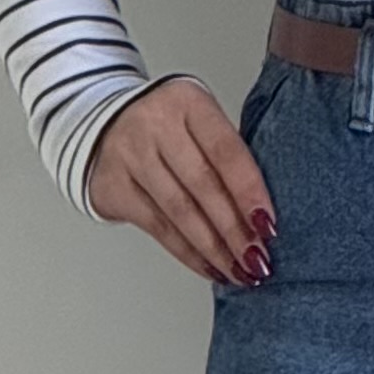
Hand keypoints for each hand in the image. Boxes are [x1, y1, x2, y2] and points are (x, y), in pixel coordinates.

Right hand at [84, 77, 274, 285]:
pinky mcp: (113, 186)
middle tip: (259, 259)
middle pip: (203, 185)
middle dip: (236, 229)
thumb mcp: (201, 123)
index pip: (226, 151)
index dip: (250, 192)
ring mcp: (130, 155)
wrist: (102, 125)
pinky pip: (158, 227)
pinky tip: (211, 266)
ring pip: (180, 212)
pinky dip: (188, 253)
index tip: (270, 227)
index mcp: (189, 102)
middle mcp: (155, 124)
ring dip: (214, 248)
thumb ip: (229, 157)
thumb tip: (265, 218)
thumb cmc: (169, 128)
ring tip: (239, 271)